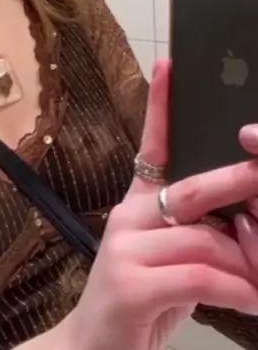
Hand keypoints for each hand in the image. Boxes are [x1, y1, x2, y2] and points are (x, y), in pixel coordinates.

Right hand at [62, 60, 257, 349]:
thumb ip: (199, 238)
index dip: (162, 105)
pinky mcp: (131, 283)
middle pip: (191, 187)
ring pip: (204, 238)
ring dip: (245, 263)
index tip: (169, 65)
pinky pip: (199, 274)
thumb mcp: (173, 263)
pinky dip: (234, 288)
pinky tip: (250, 300)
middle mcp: (127, 217)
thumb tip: (245, 223)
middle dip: (236, 183)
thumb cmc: (143, 305)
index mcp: (136, 206)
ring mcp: (125, 248)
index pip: (151, 146)